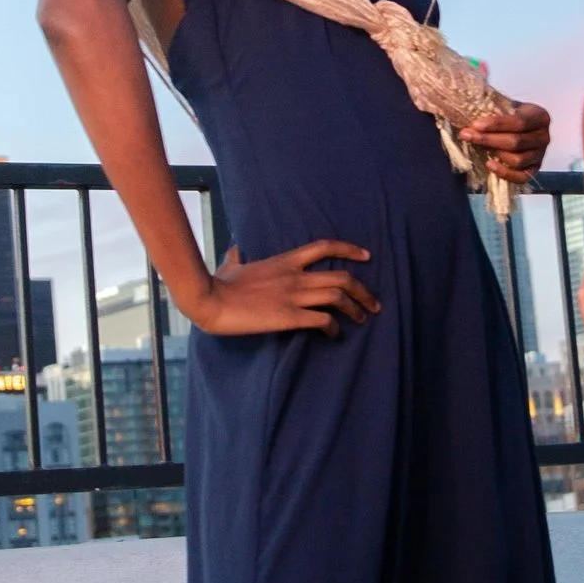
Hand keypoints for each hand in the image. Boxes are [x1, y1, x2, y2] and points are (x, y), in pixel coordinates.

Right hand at [190, 240, 376, 336]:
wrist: (210, 299)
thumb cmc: (219, 284)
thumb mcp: (232, 266)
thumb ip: (238, 258)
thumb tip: (234, 251)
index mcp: (285, 260)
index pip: (325, 247)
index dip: (350, 250)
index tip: (366, 256)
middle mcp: (295, 276)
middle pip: (342, 277)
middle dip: (364, 291)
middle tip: (373, 304)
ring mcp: (293, 296)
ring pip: (338, 297)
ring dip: (356, 309)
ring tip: (362, 320)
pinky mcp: (289, 317)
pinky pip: (322, 320)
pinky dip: (334, 328)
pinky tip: (334, 335)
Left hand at [460, 95, 550, 186]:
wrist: (517, 128)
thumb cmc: (509, 115)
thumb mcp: (505, 104)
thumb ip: (493, 103)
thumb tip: (469, 93)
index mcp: (540, 116)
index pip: (518, 122)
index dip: (496, 124)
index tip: (475, 124)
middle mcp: (544, 136)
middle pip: (516, 142)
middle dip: (488, 139)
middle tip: (466, 135)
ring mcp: (541, 155)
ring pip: (517, 160)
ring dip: (494, 154)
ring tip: (477, 146)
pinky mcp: (535, 169)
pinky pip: (521, 177)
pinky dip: (505, 173)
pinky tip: (490, 165)